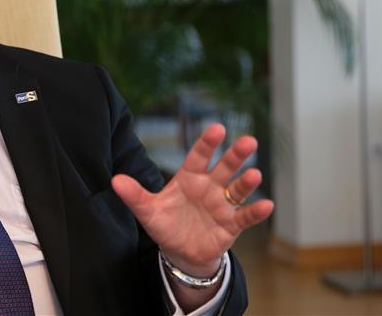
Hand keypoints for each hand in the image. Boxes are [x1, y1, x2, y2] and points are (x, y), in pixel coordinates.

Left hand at [112, 123, 273, 275]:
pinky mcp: (232, 225)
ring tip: (255, 174)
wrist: (181, 252)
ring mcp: (222, 205)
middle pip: (225, 167)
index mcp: (189, 178)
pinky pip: (245, 216)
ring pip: (238, 189)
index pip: (199, 156)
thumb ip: (135, 195)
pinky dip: (256, 211)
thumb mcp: (148, 211)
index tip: (218, 129)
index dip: (207, 143)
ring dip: (247, 182)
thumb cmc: (166, 225)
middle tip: (249, 141)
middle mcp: (209, 187)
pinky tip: (267, 205)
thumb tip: (114, 181)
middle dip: (236, 155)